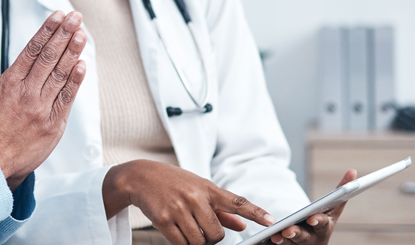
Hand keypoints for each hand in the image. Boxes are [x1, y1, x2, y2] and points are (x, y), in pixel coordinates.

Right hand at [0, 11, 86, 189]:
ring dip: (73, 52)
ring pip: (60, 75)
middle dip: (64, 34)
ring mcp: (41, 109)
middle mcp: (27, 93)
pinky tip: (82, 65)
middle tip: (75, 17)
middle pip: (49, 57)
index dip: (47, 30)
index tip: (58, 16)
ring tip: (82, 34)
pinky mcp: (53, 125)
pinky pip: (66, 99)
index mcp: (9, 83)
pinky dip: (75, 82)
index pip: (32, 49)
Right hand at [103, 160, 275, 244]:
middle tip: (203, 231)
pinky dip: (182, 243)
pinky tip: (177, 232)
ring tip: (187, 228)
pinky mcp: (163, 219)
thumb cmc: (175, 183)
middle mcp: (195, 197)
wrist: (141, 176)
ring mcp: (179, 208)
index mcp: (208, 188)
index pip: (237, 202)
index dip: (256, 213)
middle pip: (216, 233)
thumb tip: (242, 226)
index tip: (272, 221)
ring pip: (198, 241)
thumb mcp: (200, 189)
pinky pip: (180, 243)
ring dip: (196, 242)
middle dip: (212, 238)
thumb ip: (223, 209)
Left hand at [270, 169, 356, 243]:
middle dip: (296, 233)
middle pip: (304, 237)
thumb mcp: (332, 207)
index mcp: (324, 227)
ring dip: (281, 241)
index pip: (322, 224)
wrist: (313, 242)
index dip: (318, 221)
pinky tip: (259, 242)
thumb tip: (353, 170)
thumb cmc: (323, 220)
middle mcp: (312, 238)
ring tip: (273, 237)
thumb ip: (341, 190)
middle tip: (287, 230)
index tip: (312, 218)